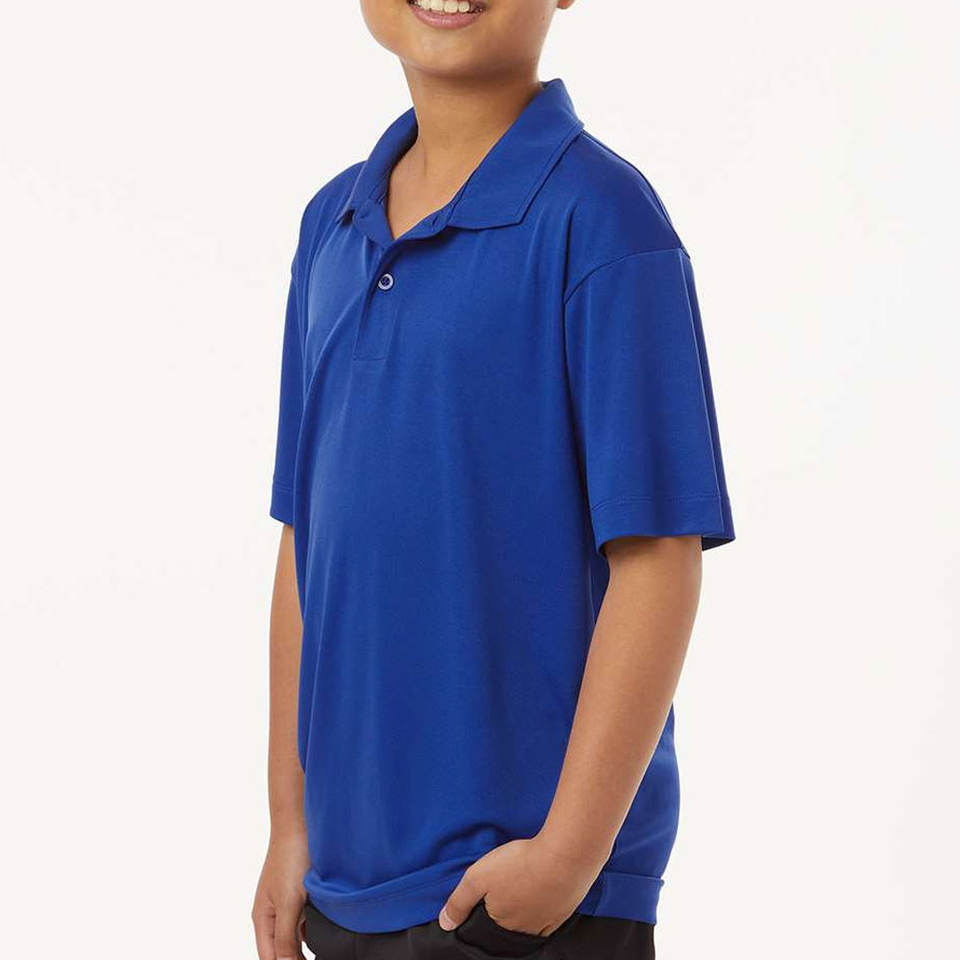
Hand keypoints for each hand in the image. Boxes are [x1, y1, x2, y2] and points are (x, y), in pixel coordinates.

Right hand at [252, 828, 310, 959]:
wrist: (301, 823)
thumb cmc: (290, 858)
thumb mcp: (288, 902)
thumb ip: (285, 936)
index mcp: (263, 919)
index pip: (269, 958)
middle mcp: (273, 914)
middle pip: (282, 950)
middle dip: (296, 958)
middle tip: (318, 957)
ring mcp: (288, 903)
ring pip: (296, 936)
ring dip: (305, 947)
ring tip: (323, 951)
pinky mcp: (302, 894)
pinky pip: (306, 920)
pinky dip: (314, 929)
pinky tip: (326, 931)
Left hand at [438, 833, 604, 937]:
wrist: (566, 856)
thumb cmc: (519, 865)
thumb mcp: (478, 877)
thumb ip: (460, 902)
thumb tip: (445, 924)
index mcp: (503, 924)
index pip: (488, 926)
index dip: (486, 909)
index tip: (488, 894)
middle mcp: (526, 930)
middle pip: (511, 923)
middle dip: (507, 908)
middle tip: (507, 886)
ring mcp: (549, 921)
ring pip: (532, 918)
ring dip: (527, 904)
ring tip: (524, 885)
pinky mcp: (566, 910)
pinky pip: (551, 913)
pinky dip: (546, 903)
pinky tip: (545, 889)